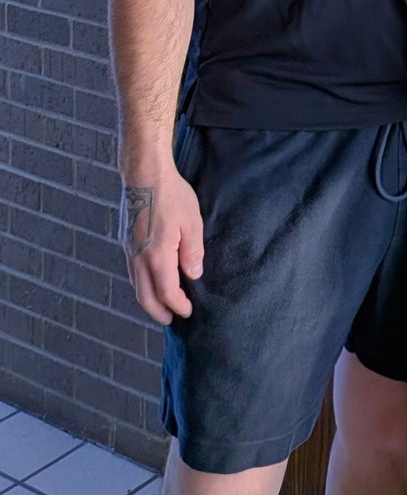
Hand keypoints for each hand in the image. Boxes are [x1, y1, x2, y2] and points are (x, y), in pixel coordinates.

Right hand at [120, 161, 203, 324]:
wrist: (144, 175)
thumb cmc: (171, 196)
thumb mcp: (192, 222)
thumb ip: (192, 251)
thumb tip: (193, 274)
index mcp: (157, 257)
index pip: (167, 293)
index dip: (178, 306)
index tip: (187, 312)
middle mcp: (138, 259)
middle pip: (145, 297)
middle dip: (158, 312)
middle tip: (170, 319)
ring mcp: (129, 251)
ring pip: (136, 286)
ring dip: (148, 300)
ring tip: (161, 305)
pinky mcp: (125, 242)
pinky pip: (132, 273)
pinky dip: (141, 284)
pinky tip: (150, 281)